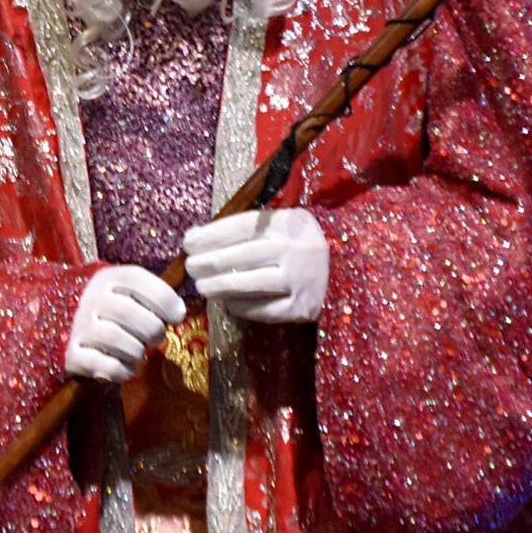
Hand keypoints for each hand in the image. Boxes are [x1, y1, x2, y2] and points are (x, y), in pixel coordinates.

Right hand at [65, 265, 188, 383]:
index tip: (177, 316)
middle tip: (155, 339)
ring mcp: (79, 326)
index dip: (163, 298)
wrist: (81, 337)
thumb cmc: (120, 317)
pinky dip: (122, 371)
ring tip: (137, 353)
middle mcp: (90, 298)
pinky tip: (123, 367)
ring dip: (136, 352)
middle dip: (151, 330)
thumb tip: (179, 311)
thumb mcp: (134, 297)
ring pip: (114, 338)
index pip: (136, 278)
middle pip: (127, 312)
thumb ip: (157, 298)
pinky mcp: (73, 355)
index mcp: (107, 278)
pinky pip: (105, 365)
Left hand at [183, 208, 327, 324]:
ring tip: (202, 286)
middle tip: (190, 267)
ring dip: (220, 285)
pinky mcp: (303, 307)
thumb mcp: (276, 226)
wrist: (343, 271)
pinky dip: (241, 306)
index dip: (210, 235)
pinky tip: (227, 302)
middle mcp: (298, 249)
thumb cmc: (294, 246)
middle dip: (210, 262)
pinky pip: (264, 309)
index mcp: (290, 223)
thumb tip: (193, 239)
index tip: (187, 243)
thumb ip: (239, 229)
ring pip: (252, 283)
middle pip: (244, 255)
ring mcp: (303, 280)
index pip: (242, 226)